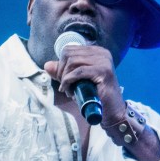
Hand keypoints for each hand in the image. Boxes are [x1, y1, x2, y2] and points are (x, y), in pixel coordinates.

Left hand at [44, 44, 159, 159]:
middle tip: (64, 86)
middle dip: (61, 71)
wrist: (112, 111)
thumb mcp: (76, 81)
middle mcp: (101, 52)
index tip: (63, 79)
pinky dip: (69, 81)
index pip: (69, 49)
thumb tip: (47, 65)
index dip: (61, 64)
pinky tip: (68, 90)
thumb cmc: (95, 96)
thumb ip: (63, 72)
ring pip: (72, 62)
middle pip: (68, 54)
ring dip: (65, 78)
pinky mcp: (103, 71)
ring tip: (68, 90)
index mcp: (96, 51)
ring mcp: (104, 61)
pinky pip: (78, 72)